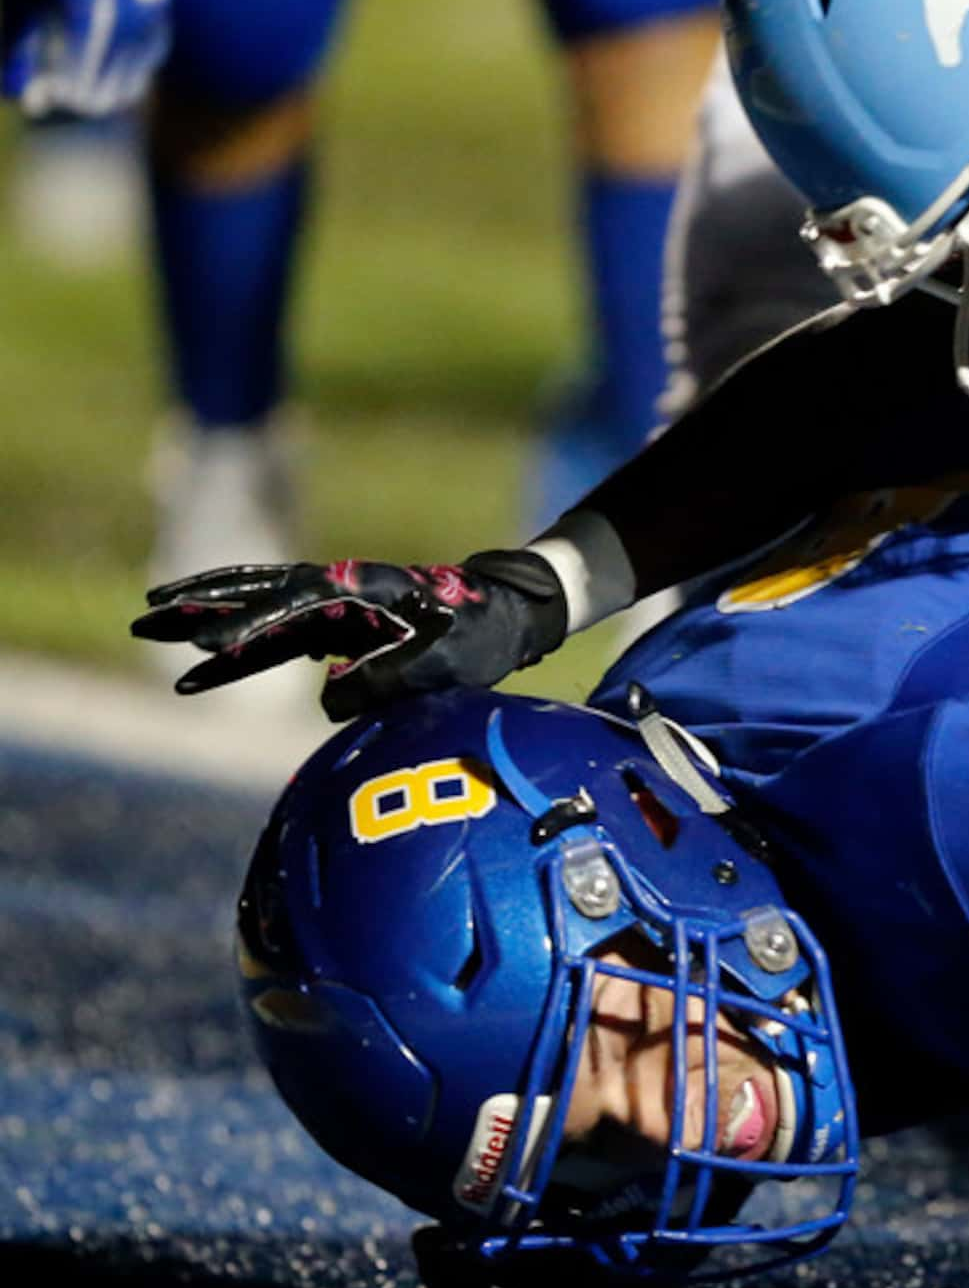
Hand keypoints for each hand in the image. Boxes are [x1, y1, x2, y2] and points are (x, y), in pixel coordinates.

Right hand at [132, 549, 568, 719]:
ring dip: (205, 620)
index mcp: (365, 589)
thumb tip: (325, 699)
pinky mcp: (337, 627)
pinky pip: (275, 639)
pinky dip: (238, 653)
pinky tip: (199, 673)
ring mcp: (336, 607)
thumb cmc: (480, 634)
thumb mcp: (443, 662)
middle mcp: (341, 590)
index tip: (207, 642)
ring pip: (256, 611)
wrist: (506, 615)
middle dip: (200, 604)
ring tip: (150, 629)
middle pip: (257, 593)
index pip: (294, 603)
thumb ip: (386, 678)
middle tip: (143, 614)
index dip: (250, 622)